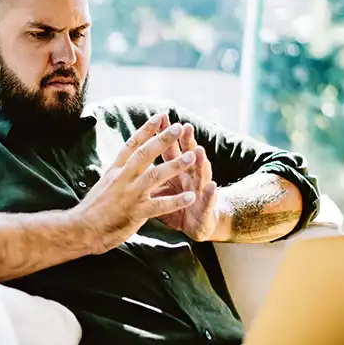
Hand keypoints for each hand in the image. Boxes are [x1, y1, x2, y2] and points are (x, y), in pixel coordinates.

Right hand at [72, 114, 199, 253]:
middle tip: (178, 127)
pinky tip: (191, 196)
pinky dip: (176, 201)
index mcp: (115, 171)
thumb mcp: (103, 185)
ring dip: (174, 165)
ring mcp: (129, 195)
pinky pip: (159, 205)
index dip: (145, 130)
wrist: (80, 229)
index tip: (158, 117)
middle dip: (162, 139)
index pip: (131, 145)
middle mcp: (122, 179)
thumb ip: (117, 173)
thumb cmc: (92, 209)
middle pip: (144, 154)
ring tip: (192, 156)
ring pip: (154, 176)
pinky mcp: (135, 213)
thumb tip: (125, 162)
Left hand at [150, 114, 218, 240]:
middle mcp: (191, 177)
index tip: (160, 117)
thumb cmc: (178, 206)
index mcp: (177, 172)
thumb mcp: (161, 191)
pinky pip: (208, 200)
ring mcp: (200, 191)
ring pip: (201, 174)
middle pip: (188, 156)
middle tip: (184, 126)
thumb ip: (151, 176)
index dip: (165, 136)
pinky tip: (213, 186)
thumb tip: (131, 161)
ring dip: (200, 162)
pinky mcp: (207, 208)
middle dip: (186, 141)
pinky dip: (211, 193)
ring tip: (199, 151)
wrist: (198, 227)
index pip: (171, 150)